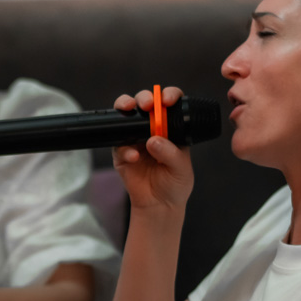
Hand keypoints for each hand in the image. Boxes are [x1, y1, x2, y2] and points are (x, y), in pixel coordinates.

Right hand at [112, 86, 192, 212]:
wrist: (158, 205)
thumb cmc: (175, 184)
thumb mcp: (181, 169)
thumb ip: (170, 153)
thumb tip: (154, 140)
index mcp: (171, 128)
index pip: (170, 104)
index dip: (169, 95)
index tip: (167, 99)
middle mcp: (152, 129)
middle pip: (145, 103)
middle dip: (144, 98)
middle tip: (146, 105)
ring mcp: (135, 139)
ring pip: (126, 115)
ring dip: (126, 108)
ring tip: (129, 110)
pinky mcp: (121, 152)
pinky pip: (119, 144)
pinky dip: (125, 148)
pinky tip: (134, 157)